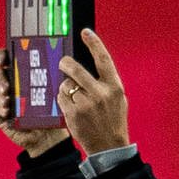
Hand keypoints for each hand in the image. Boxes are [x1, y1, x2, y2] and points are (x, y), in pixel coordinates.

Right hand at [0, 50, 69, 157]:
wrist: (49, 135)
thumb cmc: (53, 111)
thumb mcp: (54, 91)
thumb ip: (53, 76)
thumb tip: (60, 59)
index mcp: (22, 73)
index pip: (7, 58)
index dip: (1, 56)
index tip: (3, 60)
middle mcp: (11, 84)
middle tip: (7, 86)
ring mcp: (5, 98)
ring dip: (0, 94)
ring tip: (8, 100)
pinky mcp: (1, 114)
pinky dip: (0, 108)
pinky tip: (7, 111)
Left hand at [56, 29, 131, 155]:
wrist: (109, 145)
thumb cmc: (112, 119)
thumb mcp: (117, 98)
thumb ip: (105, 81)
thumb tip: (92, 63)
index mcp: (114, 86)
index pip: (103, 59)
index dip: (94, 43)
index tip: (85, 32)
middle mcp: (100, 93)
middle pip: (76, 69)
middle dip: (66, 63)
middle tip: (63, 62)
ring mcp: (86, 105)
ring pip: (66, 84)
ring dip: (66, 86)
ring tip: (73, 95)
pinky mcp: (73, 114)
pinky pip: (61, 98)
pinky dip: (62, 99)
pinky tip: (70, 105)